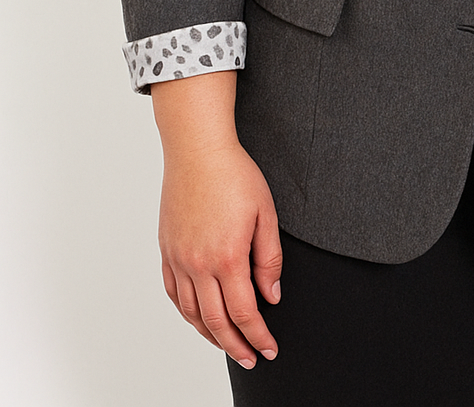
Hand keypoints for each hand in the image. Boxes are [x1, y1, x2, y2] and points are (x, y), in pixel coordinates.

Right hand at [152, 73, 282, 369]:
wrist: (197, 150)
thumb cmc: (234, 174)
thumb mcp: (266, 213)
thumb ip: (269, 258)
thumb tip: (272, 295)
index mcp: (227, 256)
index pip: (243, 313)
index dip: (258, 336)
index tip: (269, 349)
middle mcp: (198, 264)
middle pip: (216, 322)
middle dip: (236, 346)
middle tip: (251, 358)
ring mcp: (179, 259)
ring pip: (192, 313)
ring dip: (210, 335)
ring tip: (228, 344)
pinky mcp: (167, 250)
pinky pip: (174, 293)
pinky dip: (187, 313)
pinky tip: (199, 317)